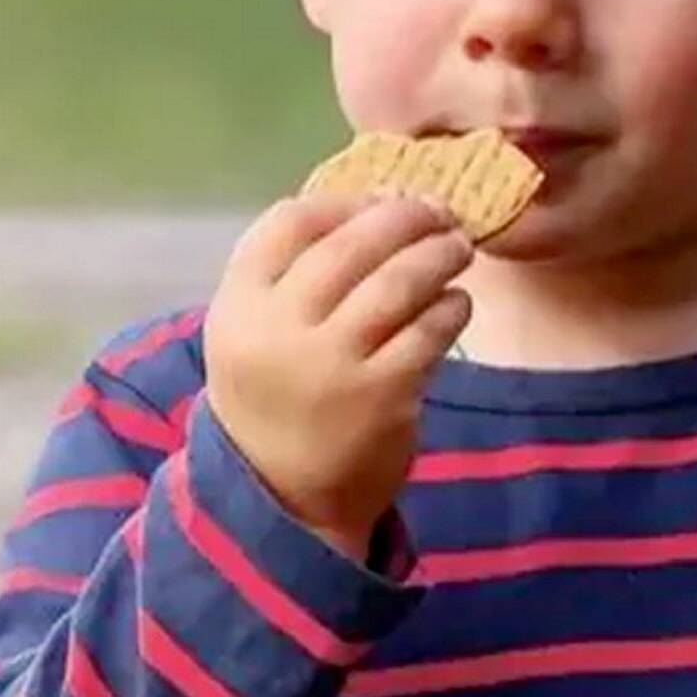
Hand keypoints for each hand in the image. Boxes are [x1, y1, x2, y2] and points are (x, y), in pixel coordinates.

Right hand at [203, 194, 473, 560]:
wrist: (284, 498)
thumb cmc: (277, 396)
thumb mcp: (254, 331)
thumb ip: (296, 272)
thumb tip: (380, 201)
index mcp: (239, 305)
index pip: (288, 222)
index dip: (343, 201)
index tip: (381, 198)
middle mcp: (279, 329)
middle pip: (351, 244)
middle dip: (405, 217)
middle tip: (439, 211)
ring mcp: (333, 363)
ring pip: (398, 282)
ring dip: (438, 254)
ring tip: (457, 248)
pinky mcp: (383, 396)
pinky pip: (429, 331)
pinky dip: (452, 306)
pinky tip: (457, 302)